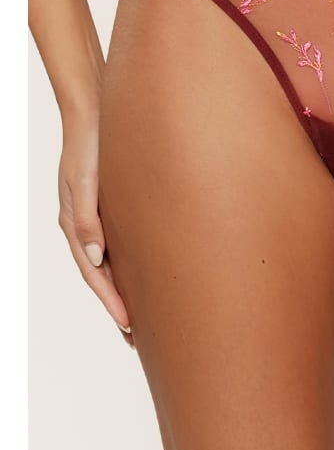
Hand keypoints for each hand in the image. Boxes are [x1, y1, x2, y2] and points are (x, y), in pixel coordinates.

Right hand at [57, 107, 134, 349]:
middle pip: (100, 276)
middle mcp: (84, 226)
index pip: (94, 273)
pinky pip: (118, 245)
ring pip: (110, 264)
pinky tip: (142, 275)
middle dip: (116, 307)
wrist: (95, 111)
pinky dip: (127, 267)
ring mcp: (96, 217)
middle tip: (135, 339)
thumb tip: (96, 258)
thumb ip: (87, 220)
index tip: (129, 326)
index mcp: (74, 224)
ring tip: (140, 317)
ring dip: (122, 290)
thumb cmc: (89, 144)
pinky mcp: (110, 206)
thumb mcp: (84, 181)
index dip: (111, 300)